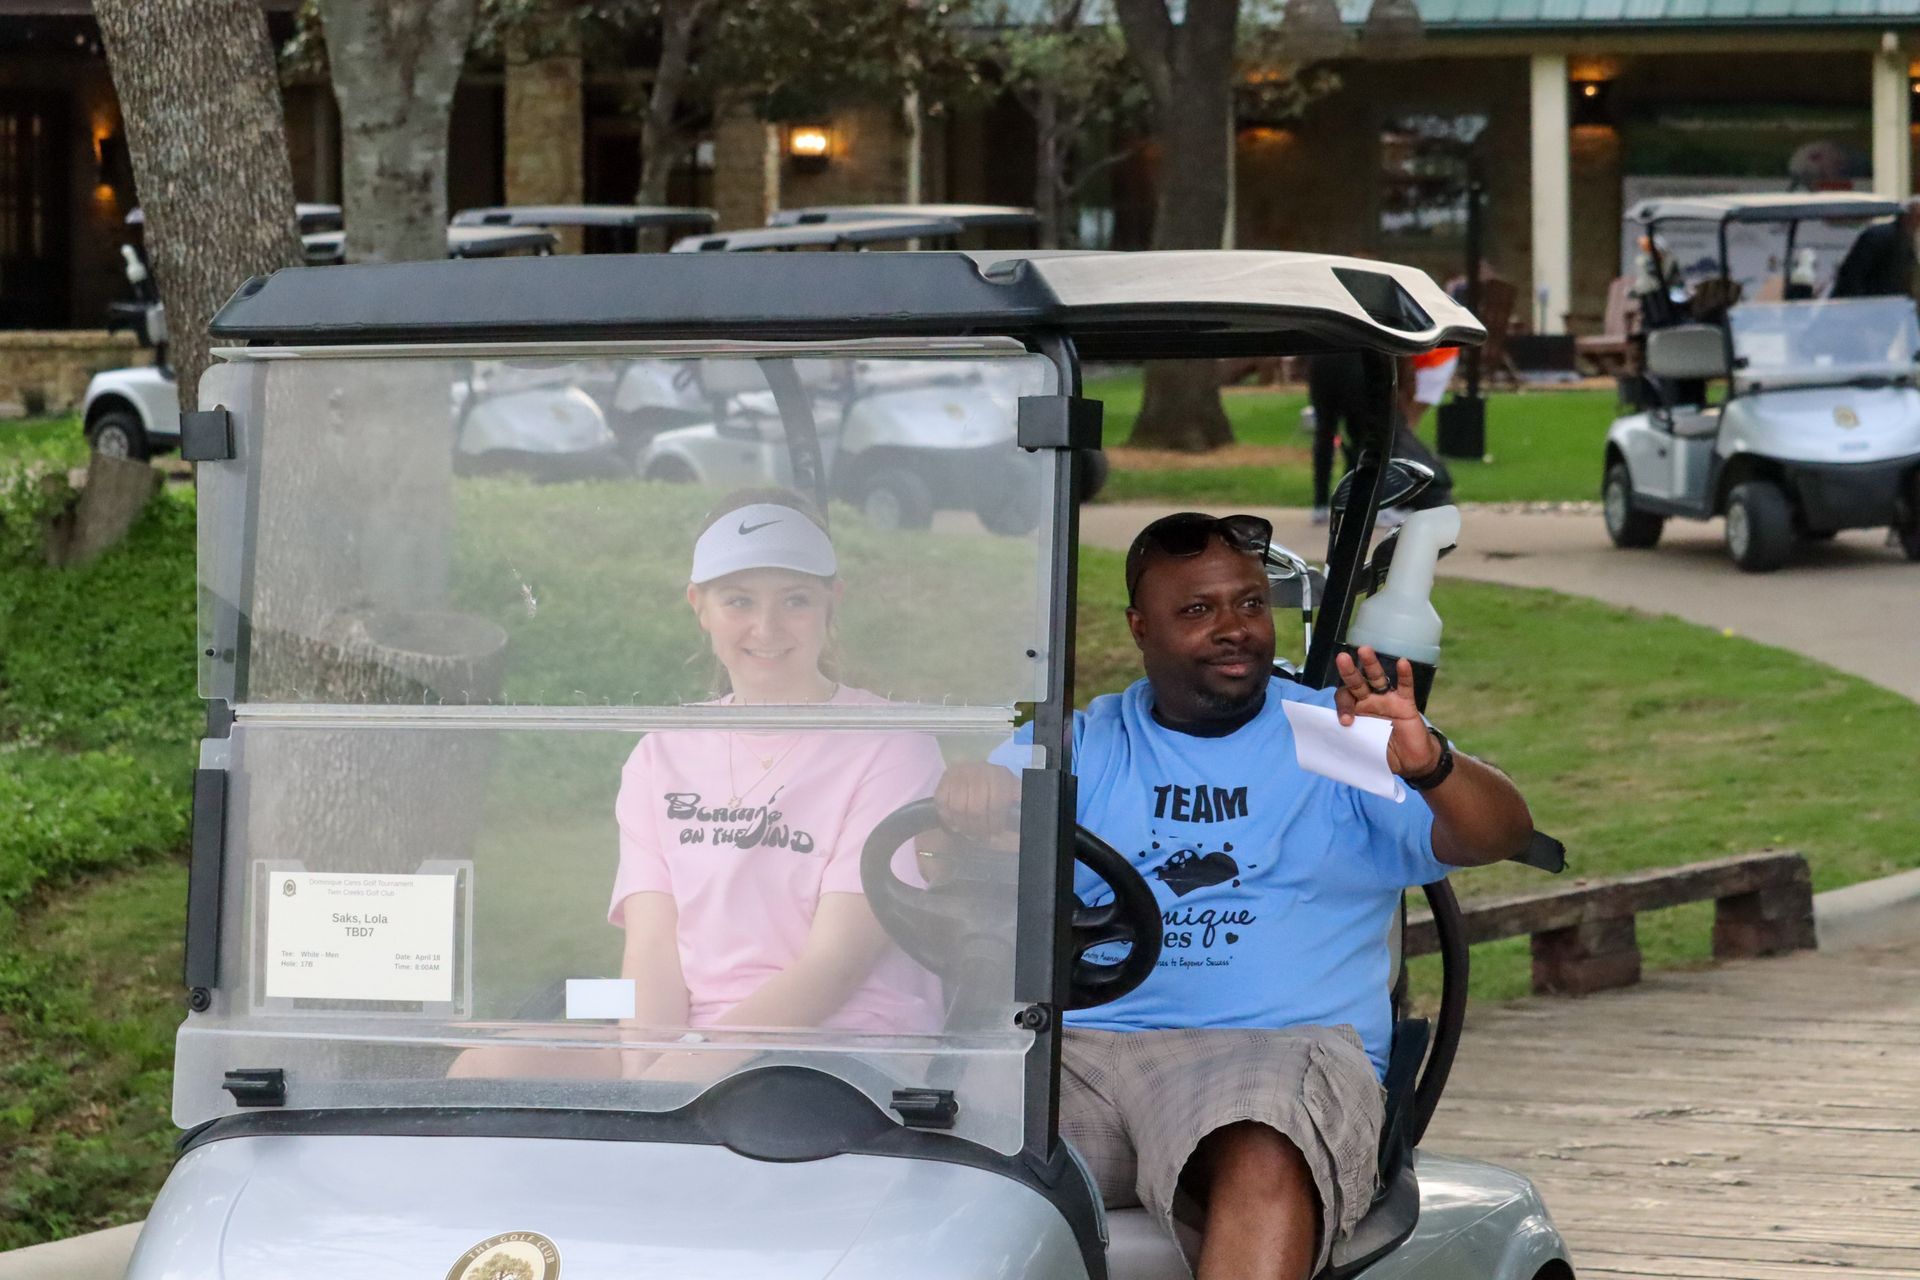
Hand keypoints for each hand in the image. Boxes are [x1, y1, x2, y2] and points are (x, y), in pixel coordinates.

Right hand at [935, 762, 1021, 839]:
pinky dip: (947, 817)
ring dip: (962, 825)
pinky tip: (955, 825)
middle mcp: (979, 770)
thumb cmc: (997, 789)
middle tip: (979, 837)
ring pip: (958, 807)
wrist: (979, 773)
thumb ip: (1013, 808)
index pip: (996, 804)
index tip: (995, 834)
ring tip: (967, 833)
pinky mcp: (944, 778)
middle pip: (975, 808)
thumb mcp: (1012, 794)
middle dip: (977, 828)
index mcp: (1000, 775)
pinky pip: (942, 802)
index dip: (995, 823)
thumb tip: (1014, 832)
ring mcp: (960, 773)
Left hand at [1334, 646, 1441, 777]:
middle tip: (1342, 658)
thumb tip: (1336, 742)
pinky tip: (1402, 662)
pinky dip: (1404, 675)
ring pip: (1378, 678)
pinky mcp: (1406, 704)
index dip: (1343, 707)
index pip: (1345, 700)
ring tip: (1365, 650)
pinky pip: (1405, 687)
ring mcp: (1388, 700)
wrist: (1411, 761)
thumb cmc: (1385, 754)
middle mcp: (1370, 702)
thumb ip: (1353, 741)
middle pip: (1357, 682)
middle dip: (1349, 671)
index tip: (1347, 722)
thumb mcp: (1365, 749)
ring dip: (1371, 664)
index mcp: (1357, 712)